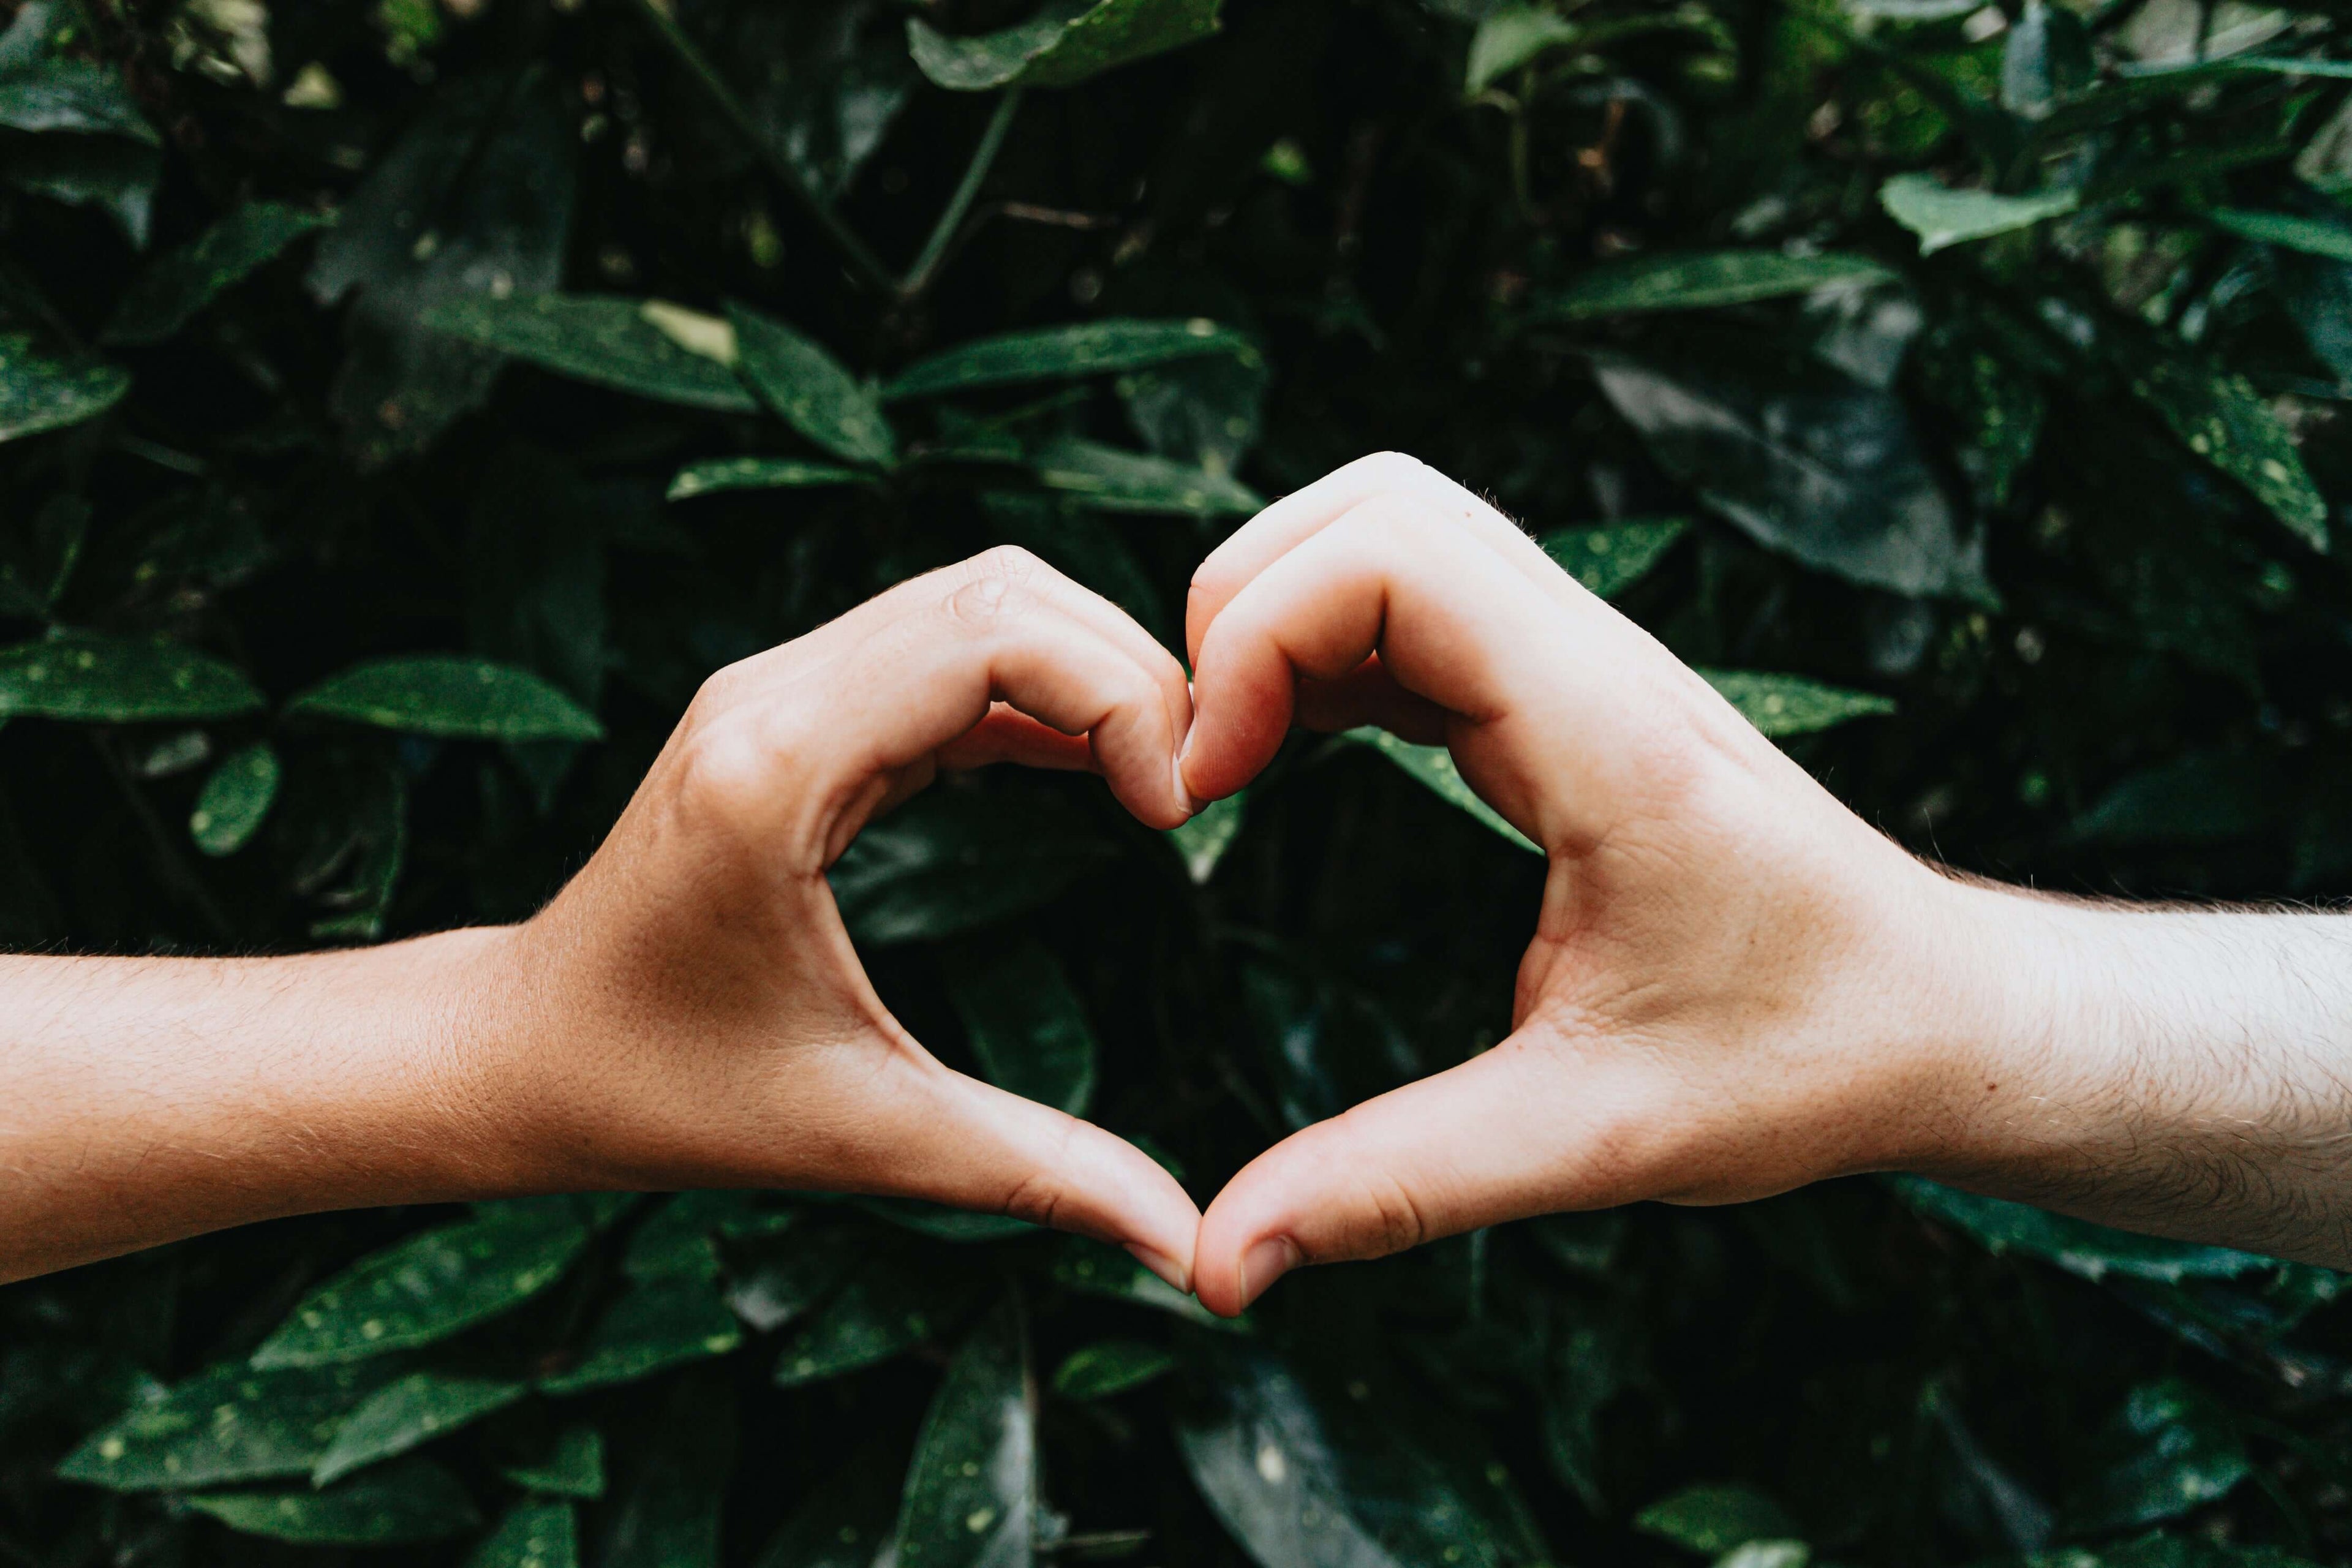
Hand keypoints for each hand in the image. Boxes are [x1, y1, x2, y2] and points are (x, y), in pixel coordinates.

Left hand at [493, 547, 1202, 1286]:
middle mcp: (770, 695)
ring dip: (1085, 669)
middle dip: (1126, 670)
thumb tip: (1191, 1249)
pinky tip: (1094, 769)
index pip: (994, 635)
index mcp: (778, 767)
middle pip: (1000, 592)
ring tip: (1159, 780)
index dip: (1121, 696)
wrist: (517, 1056)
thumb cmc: (658, 1095)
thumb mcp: (857, 1135)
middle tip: (1193, 791)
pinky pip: (938, 649)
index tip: (1174, 814)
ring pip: (975, 601)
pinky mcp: (787, 709)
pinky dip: (1033, 690)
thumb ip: (1034, 1170)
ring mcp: (773, 688)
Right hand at [1179, 454, 2018, 1314]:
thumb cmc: (1805, 1065)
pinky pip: (1420, 599)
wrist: (1944, 1016)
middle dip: (1242, 610)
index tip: (1208, 793)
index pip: (1391, 557)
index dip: (1254, 645)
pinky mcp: (1572, 688)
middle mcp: (1598, 662)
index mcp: (1607, 738)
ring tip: (1235, 761)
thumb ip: (1398, 1186)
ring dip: (1279, 616)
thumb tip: (1218, 1266)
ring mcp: (1588, 661)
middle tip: (1206, 771)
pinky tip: (1290, 751)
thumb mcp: (1594, 1141)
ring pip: (1391, 529)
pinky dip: (1325, 646)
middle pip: (1372, 507)